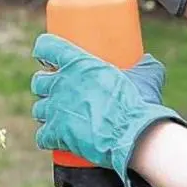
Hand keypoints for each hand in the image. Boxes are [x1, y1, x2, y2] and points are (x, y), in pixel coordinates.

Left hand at [30, 33, 186, 186]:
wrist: (134, 135)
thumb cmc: (138, 103)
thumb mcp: (144, 76)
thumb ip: (144, 66)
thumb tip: (148, 60)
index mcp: (77, 63)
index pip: (46, 46)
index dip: (44, 51)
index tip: (49, 58)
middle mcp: (60, 83)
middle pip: (38, 81)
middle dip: (46, 86)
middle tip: (60, 92)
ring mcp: (55, 109)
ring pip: (38, 109)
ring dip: (47, 113)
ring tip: (60, 117)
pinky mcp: (56, 133)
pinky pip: (41, 136)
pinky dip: (48, 139)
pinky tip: (55, 139)